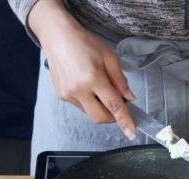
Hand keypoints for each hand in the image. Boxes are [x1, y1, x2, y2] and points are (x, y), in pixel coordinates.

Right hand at [28, 0, 135, 138]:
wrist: (57, 36)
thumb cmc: (84, 43)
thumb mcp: (109, 57)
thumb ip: (120, 80)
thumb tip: (129, 98)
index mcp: (93, 78)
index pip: (113, 105)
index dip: (124, 120)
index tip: (131, 133)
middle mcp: (78, 89)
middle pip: (100, 117)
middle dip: (112, 117)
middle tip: (119, 106)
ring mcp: (68, 94)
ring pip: (90, 113)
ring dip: (100, 107)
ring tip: (99, 87)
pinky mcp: (62, 96)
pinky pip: (81, 106)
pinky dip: (90, 101)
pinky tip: (87, 85)